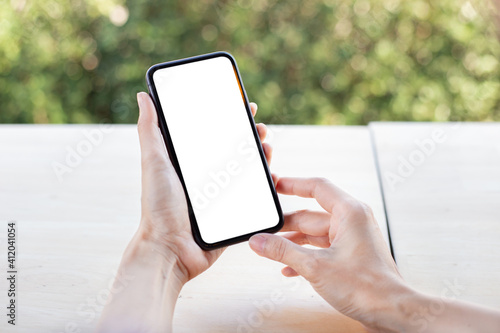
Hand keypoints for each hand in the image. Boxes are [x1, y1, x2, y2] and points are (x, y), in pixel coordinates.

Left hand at [96, 92, 272, 332]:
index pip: (213, 133)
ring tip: (268, 148)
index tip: (246, 106)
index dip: (230, 118)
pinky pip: (252, 196)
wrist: (170, 250)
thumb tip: (143, 96)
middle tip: (261, 128)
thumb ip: (150, 130)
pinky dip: (264, 185)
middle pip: (234, 150)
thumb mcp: (154, 162)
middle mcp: (205, 176)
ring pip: (246, 171)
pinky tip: (271, 176)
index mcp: (188, 162)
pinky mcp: (231, 213)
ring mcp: (220, 195)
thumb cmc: (157, 207)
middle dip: (251, 136)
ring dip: (261, 157)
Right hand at [249, 177, 499, 332]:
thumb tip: (259, 241)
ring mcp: (353, 239)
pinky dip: (305, 255)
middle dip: (287, 224)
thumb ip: (282, 250)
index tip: (277, 184)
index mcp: (349, 213)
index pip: (317, 187)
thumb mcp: (315, 266)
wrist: (391, 311)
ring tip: (272, 250)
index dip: (294, 184)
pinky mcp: (351, 255)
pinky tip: (289, 268)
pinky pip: (322, 248)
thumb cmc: (368, 288)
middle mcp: (352, 221)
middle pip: (311, 214)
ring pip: (315, 233)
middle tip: (265, 229)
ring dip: (294, 243)